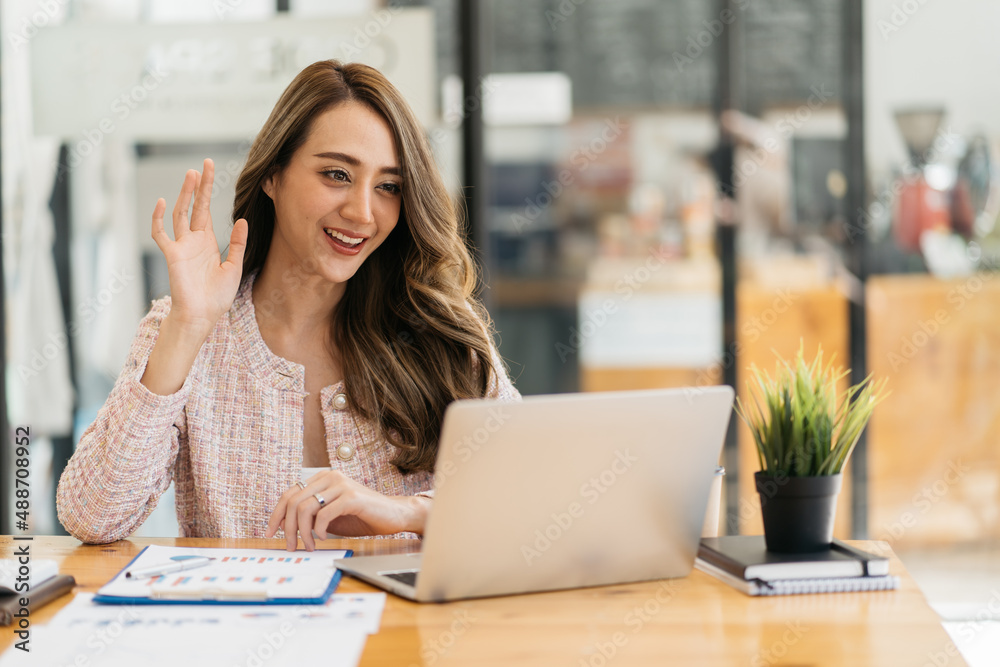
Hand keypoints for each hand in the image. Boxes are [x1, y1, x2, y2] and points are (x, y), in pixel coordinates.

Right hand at [151, 158, 247, 337]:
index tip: (211, 171)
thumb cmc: (217, 296)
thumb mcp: (234, 266)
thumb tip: (242, 220)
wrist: (203, 316)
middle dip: (198, 186)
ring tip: (191, 175)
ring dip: (185, 195)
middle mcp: (192, 240)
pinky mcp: (172, 256)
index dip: (208, 191)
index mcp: (206, 242)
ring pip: (180, 214)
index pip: (206, 210)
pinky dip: (158, 218)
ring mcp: (181, 246)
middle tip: (202, 164)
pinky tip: (162, 202)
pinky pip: (161, 234)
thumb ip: (237, 243)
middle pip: (194, 206)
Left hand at [265, 471, 430, 550]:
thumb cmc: (362, 516)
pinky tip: (324, 538)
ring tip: (310, 545)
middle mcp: (330, 477)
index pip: (289, 493)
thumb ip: (311, 515)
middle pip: (294, 501)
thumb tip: (284, 525)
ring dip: (303, 532)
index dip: (277, 514)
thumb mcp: (330, 515)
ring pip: (306, 508)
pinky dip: (319, 530)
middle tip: (291, 546)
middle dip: (288, 528)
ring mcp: (341, 485)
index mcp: (323, 478)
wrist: (394, 515)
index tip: (270, 532)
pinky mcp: (352, 496)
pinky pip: (324, 514)